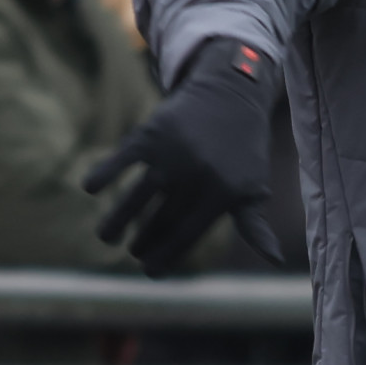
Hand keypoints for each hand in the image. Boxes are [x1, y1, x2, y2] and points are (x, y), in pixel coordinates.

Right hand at [84, 38, 284, 276]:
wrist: (230, 92)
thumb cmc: (243, 148)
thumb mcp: (254, 187)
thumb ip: (254, 225)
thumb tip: (275, 260)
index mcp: (221, 194)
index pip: (185, 235)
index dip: (165, 256)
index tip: (150, 272)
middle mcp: (195, 176)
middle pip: (160, 220)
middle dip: (144, 241)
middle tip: (133, 253)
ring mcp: (171, 155)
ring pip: (137, 197)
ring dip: (117, 220)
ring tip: (106, 238)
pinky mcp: (151, 134)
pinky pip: (123, 158)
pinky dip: (104, 172)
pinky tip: (90, 188)